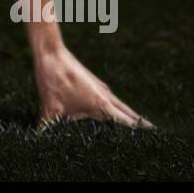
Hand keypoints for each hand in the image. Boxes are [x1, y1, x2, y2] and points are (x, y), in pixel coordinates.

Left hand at [32, 46, 153, 129]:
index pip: (127, 122)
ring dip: (130, 116)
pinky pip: (111, 99)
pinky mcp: (93, 83)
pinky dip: (118, 108)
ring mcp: (101, 88)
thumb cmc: (52, 78)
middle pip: (129, 114)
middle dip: (141, 125)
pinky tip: (112, 112)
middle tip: (154, 136)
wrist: (50, 51)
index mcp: (100, 104)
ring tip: (140, 126)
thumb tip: (39, 141)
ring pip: (121, 105)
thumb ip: (48, 126)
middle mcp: (105, 95)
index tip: (154, 138)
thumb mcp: (50, 107)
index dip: (140, 131)